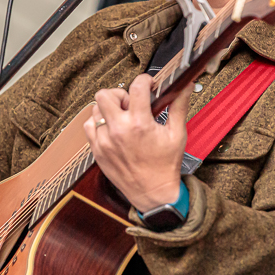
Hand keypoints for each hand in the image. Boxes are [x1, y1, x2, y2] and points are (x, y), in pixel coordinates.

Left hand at [84, 74, 192, 212]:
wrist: (153, 194)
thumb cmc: (165, 166)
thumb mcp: (177, 134)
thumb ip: (179, 106)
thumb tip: (184, 86)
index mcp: (140, 124)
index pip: (136, 87)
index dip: (144, 80)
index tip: (148, 85)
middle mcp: (119, 131)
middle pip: (106, 94)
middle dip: (120, 93)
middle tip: (131, 103)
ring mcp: (105, 141)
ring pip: (95, 109)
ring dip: (108, 108)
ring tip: (122, 117)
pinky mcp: (97, 150)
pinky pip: (89, 126)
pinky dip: (98, 123)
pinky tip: (112, 128)